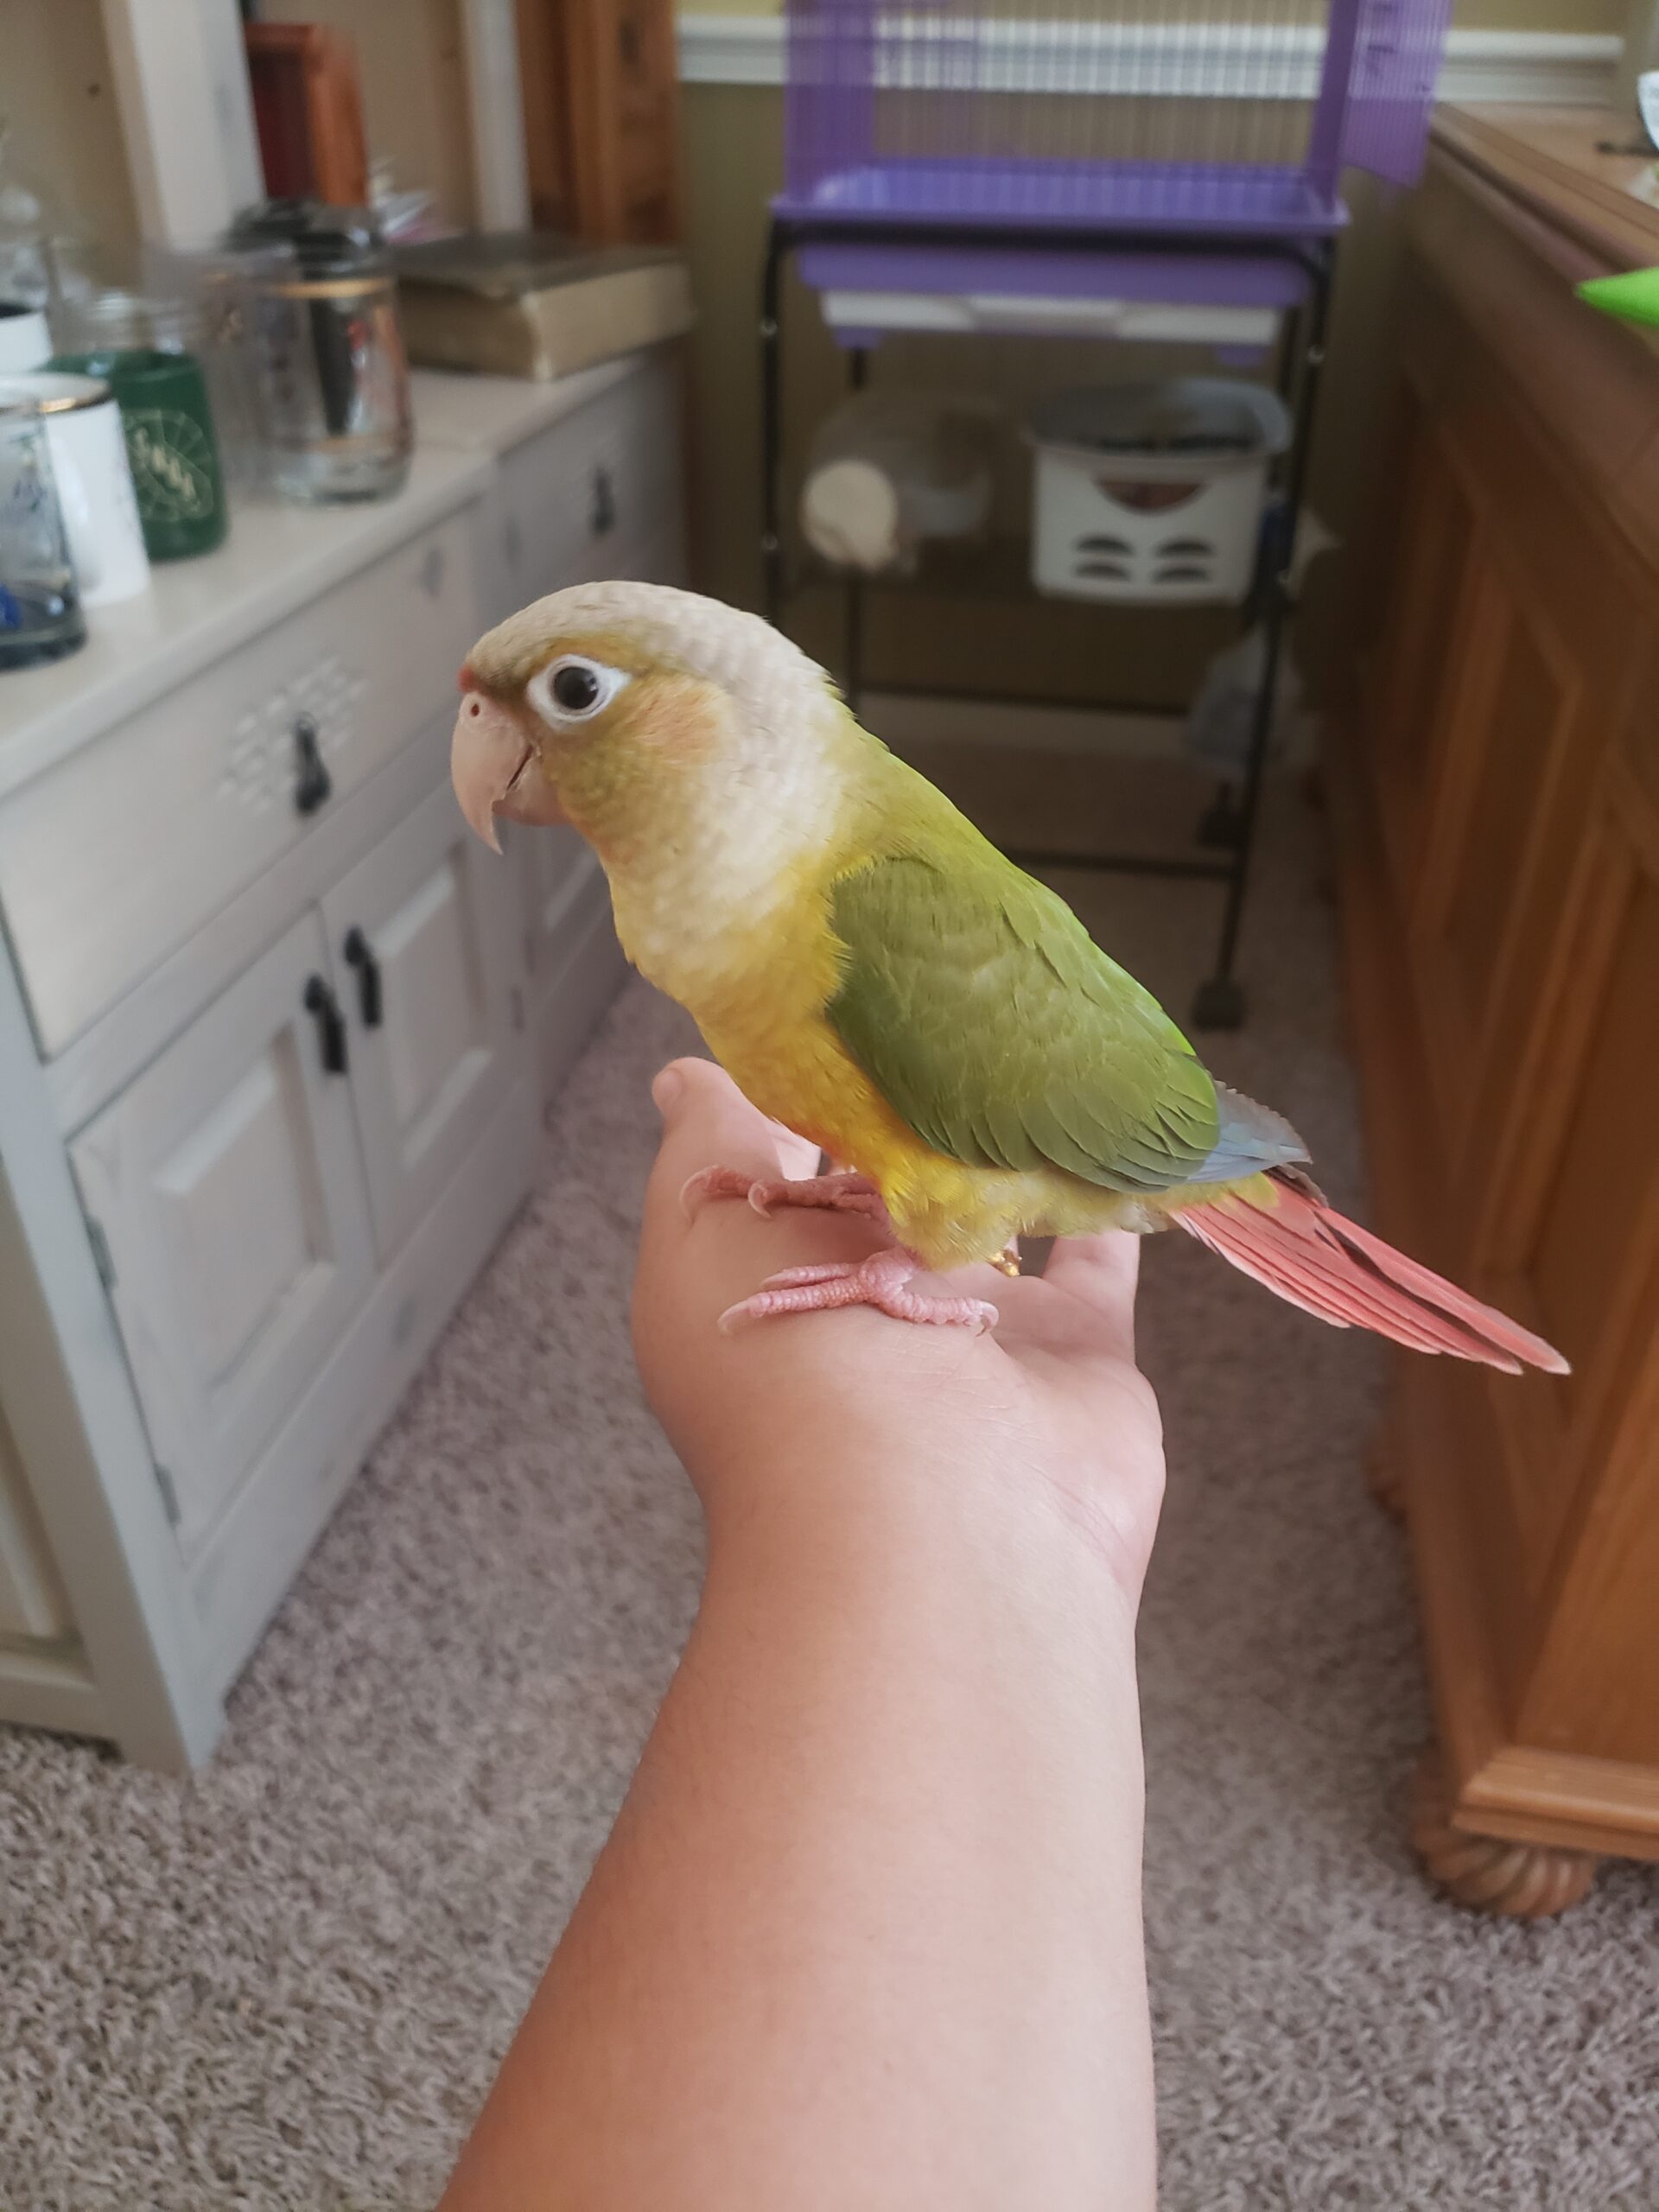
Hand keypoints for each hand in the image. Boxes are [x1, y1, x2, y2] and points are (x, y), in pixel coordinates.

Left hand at [632, 1059, 1166, 1605]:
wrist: (934, 1504)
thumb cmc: (792, 1357)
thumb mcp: (706, 1226)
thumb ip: (709, 1141)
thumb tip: (682, 1080)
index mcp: (768, 1284)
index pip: (773, 1178)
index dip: (790, 1100)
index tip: (823, 1015)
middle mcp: (869, 1311)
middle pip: (888, 1194)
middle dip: (907, 1113)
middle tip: (944, 1003)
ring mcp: (975, 1335)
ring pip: (995, 1219)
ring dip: (1010, 1147)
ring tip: (1034, 1044)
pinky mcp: (1077, 1349)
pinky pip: (1101, 1255)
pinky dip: (1116, 1194)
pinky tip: (1127, 1120)